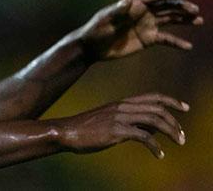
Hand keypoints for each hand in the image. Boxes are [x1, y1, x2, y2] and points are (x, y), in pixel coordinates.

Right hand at [57, 93, 187, 158]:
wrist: (67, 132)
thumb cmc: (88, 129)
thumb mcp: (111, 121)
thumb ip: (131, 122)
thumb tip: (152, 129)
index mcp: (121, 103)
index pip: (152, 97)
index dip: (171, 100)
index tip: (184, 107)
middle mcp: (122, 107)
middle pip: (157, 108)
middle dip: (174, 122)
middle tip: (182, 136)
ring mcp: (119, 117)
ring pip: (154, 120)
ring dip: (171, 131)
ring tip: (178, 143)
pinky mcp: (116, 130)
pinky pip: (144, 137)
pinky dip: (155, 146)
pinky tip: (159, 154)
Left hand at [77, 0, 202, 61]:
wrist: (92, 47)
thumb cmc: (96, 30)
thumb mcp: (106, 18)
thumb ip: (119, 8)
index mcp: (134, 5)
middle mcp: (143, 13)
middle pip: (167, 7)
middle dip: (181, 7)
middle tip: (195, 10)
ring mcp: (146, 26)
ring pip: (170, 20)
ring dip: (184, 20)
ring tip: (199, 20)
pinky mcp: (147, 39)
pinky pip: (166, 39)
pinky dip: (177, 42)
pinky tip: (188, 46)